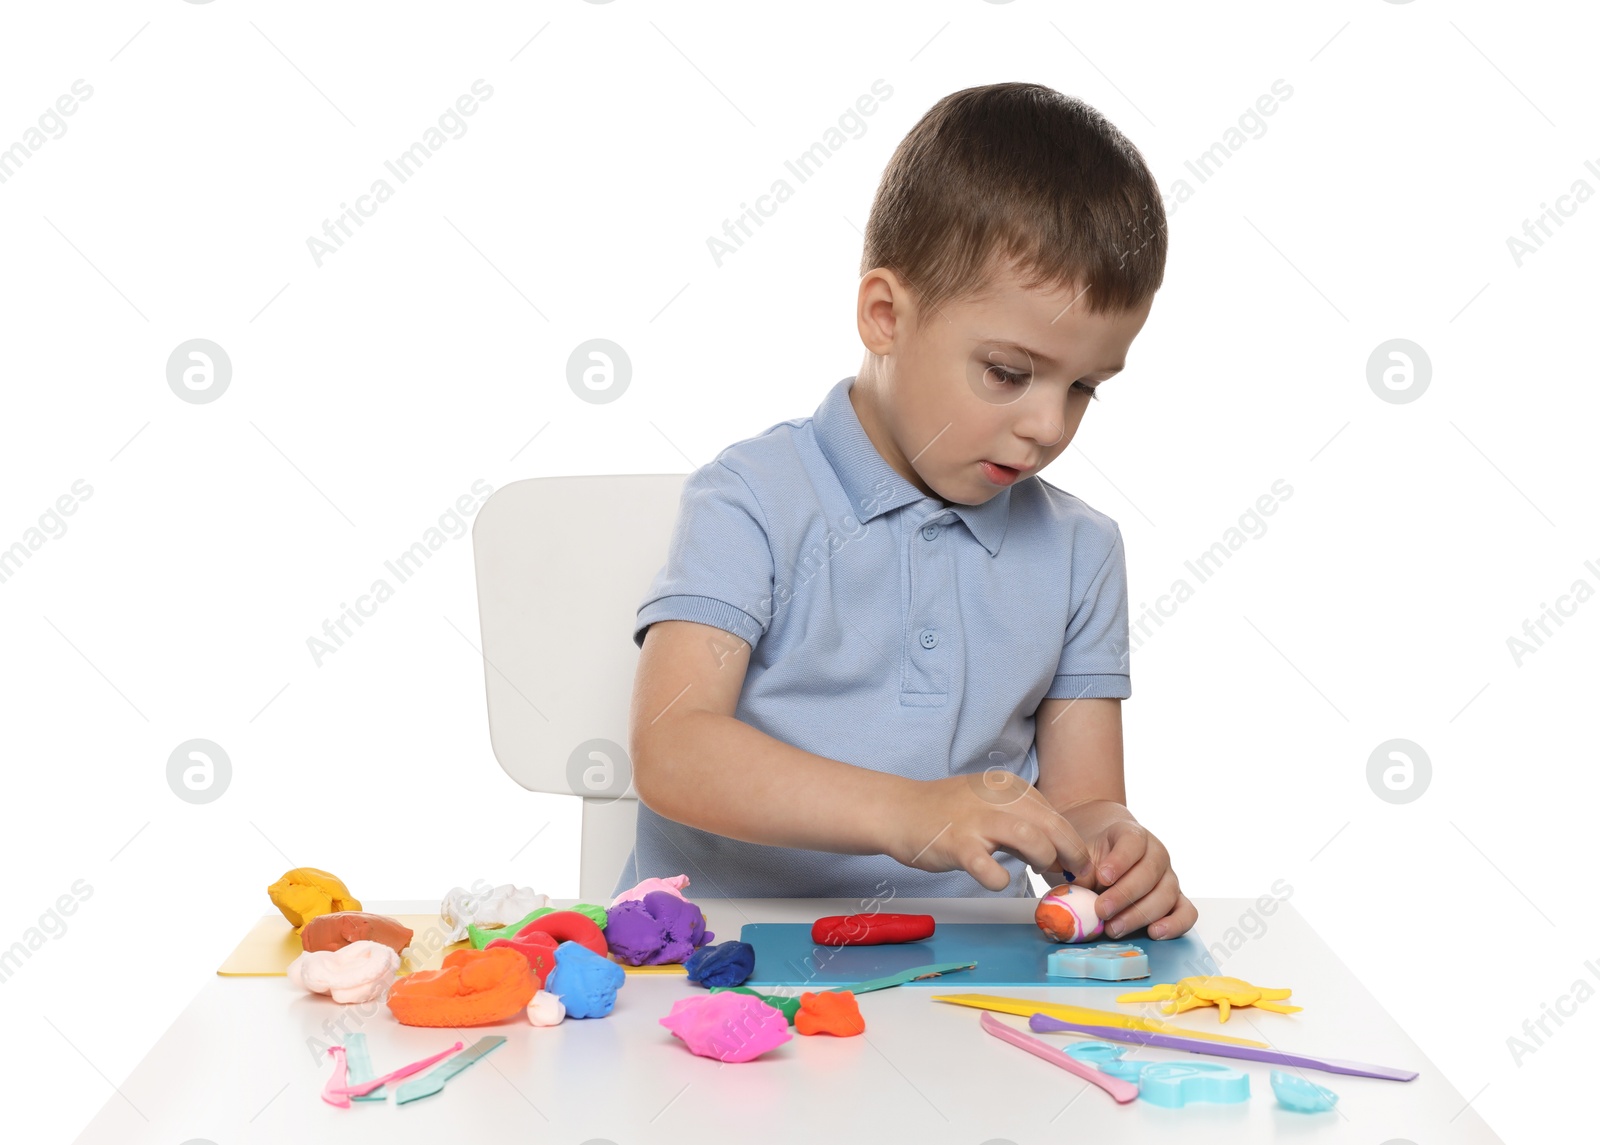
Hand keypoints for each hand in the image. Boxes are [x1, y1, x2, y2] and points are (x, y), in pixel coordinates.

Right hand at [888, 772, 1096, 891]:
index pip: (1054, 814)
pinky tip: (996, 880)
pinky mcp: (957, 845)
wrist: (898, 810)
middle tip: (1075, 874)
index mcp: (1008, 787)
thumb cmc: (947, 812)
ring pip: (1030, 838)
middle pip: (1052, 824)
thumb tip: (1058, 851)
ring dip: (1043, 859)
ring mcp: (976, 821)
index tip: (1074, 863)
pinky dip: (999, 880)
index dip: (1071, 841)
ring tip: (1039, 872)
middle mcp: (996, 799)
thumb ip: (1021, 820)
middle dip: (1071, 852)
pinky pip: (989, 869)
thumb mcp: (989, 802)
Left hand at [1055, 800, 1196, 939]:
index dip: (1120, 860)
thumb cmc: (1093, 857)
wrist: (1106, 859)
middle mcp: (1156, 854)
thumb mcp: (1082, 856)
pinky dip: (1175, 924)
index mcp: (1132, 835)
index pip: (1133, 842)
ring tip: (1114, 928)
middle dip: (1124, 895)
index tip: (1102, 877)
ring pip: (1166, 894)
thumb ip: (1081, 869)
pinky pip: (1187, 912)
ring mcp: (1169, 877)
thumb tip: (1081, 887)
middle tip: (1101, 911)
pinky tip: (1154, 933)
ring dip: (1140, 915)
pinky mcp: (1176, 900)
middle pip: (1150, 873)